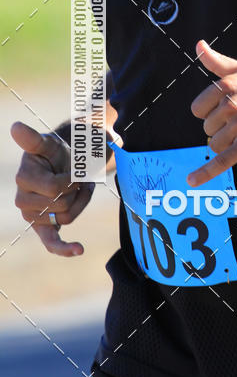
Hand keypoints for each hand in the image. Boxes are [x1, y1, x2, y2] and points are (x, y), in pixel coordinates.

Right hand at [10, 122, 94, 256]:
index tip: (74, 169)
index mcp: (24, 177)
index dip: (72, 179)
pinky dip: (64, 248)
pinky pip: (52, 243)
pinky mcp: (43, 227)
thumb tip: (15, 127)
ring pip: (67, 218)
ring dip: (79, 202)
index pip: (56, 188)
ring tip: (76, 188)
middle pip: (62, 204)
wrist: (66, 165)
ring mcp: (32, 215)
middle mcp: (23, 199)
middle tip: (76, 178)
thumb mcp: (48, 144)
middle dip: (76, 190)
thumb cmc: (57, 154)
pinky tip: (79, 249)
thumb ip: (34, 139)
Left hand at [188, 40, 236, 186]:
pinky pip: (221, 161)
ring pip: (214, 144)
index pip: (198, 109)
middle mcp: (230, 105)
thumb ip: (217, 61)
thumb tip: (198, 46)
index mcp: (225, 86)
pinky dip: (205, 172)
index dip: (210, 113)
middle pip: (207, 128)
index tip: (227, 111)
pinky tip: (192, 180)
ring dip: (228, 143)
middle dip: (222, 128)